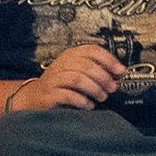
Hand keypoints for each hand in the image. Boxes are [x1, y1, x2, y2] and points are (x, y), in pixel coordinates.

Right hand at [9, 43, 125, 114]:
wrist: (34, 97)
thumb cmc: (60, 85)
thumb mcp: (76, 72)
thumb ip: (95, 70)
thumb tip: (119, 73)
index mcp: (70, 55)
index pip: (91, 50)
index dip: (108, 60)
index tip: (121, 71)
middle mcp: (61, 64)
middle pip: (86, 66)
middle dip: (103, 78)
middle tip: (112, 88)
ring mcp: (53, 79)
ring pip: (77, 79)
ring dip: (94, 89)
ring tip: (102, 97)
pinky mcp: (48, 94)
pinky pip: (67, 95)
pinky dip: (81, 100)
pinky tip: (89, 105)